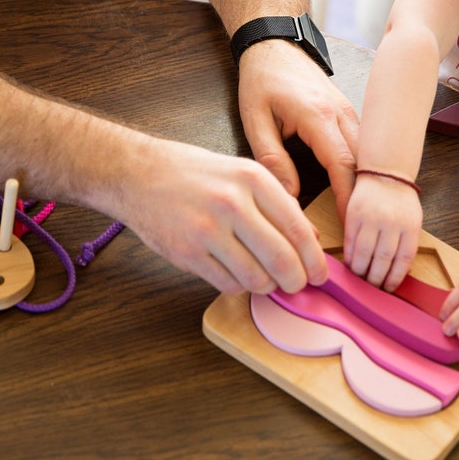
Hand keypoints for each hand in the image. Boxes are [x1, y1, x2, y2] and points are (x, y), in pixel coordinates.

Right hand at [121, 135, 327, 294]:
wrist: (138, 173)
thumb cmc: (193, 173)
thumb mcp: (241, 173)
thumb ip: (277, 204)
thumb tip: (311, 239)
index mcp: (252, 179)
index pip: (298, 229)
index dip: (314, 260)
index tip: (320, 274)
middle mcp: (233, 203)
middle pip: (282, 260)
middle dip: (296, 281)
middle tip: (296, 285)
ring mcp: (208, 230)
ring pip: (256, 278)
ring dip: (265, 285)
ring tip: (263, 277)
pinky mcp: (187, 253)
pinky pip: (228, 284)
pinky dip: (238, 285)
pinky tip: (234, 272)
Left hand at [236, 40, 358, 220]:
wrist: (275, 43)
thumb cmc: (262, 79)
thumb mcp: (255, 119)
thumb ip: (272, 158)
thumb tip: (288, 195)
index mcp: (317, 115)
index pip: (341, 164)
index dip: (348, 198)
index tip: (349, 226)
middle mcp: (340, 113)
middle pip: (363, 163)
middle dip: (363, 199)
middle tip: (359, 232)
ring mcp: (348, 112)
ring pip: (367, 155)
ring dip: (365, 185)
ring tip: (360, 219)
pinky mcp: (348, 114)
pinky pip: (362, 146)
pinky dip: (362, 170)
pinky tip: (357, 192)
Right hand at [342, 174, 421, 288]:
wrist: (386, 173)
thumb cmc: (401, 200)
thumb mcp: (413, 220)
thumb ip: (407, 244)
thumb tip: (398, 273)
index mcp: (410, 227)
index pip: (403, 260)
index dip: (395, 278)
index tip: (389, 288)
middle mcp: (391, 224)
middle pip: (383, 260)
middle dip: (376, 279)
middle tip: (372, 289)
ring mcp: (372, 218)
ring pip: (365, 253)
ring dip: (361, 271)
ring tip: (360, 280)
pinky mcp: (354, 214)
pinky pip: (351, 241)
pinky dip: (350, 256)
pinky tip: (350, 265)